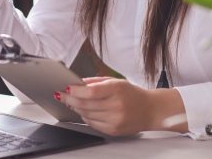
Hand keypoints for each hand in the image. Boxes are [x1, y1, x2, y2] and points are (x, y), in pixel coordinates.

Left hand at [58, 77, 186, 135]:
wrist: (151, 110)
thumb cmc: (132, 94)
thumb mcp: (116, 81)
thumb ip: (96, 82)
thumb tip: (77, 83)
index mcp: (117, 90)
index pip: (90, 92)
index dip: (75, 91)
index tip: (66, 88)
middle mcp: (116, 106)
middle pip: (85, 104)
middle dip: (70, 99)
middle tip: (61, 95)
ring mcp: (115, 120)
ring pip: (87, 115)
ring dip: (76, 108)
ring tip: (71, 102)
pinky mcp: (113, 130)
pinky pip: (92, 124)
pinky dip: (85, 117)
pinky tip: (83, 111)